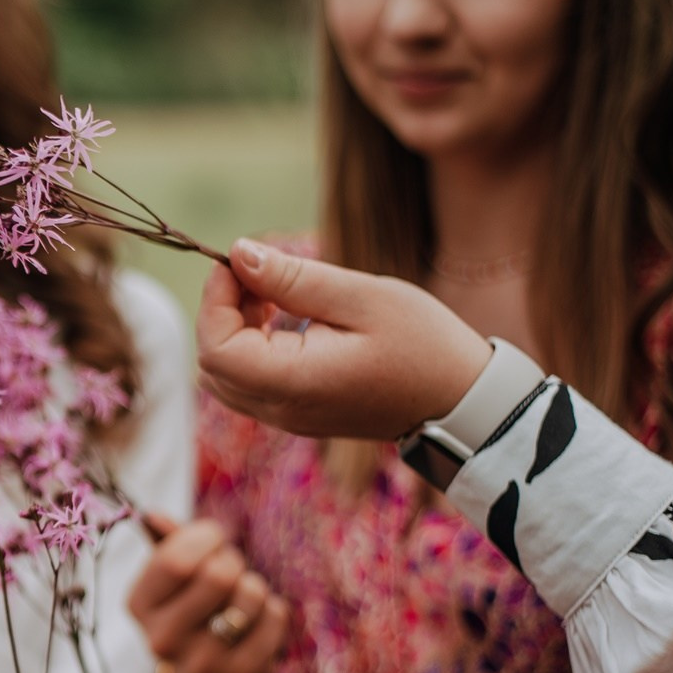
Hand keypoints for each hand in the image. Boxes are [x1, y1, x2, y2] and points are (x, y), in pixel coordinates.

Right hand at [129, 514, 287, 672]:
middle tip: (230, 567)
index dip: (203, 538)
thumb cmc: (191, 607)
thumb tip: (152, 515)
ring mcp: (202, 661)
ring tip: (241, 597)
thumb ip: (164, 542)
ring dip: (253, 584)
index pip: (175, 562)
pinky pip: (276, 615)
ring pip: (250, 593)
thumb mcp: (171, 577)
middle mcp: (162, 639)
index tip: (213, 536)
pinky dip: (273, 609)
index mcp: (138, 606)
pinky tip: (255, 622)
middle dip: (232, 559)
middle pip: (217, 576)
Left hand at [198, 238, 494, 438]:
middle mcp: (280, 410)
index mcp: (294, 384)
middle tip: (261, 272)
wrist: (460, 399)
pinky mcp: (295, 414)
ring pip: (224, 376)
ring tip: (276, 292)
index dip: (215, 299)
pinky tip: (285, 316)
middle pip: (211, 363)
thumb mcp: (362, 298)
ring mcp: (285, 418)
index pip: (215, 348)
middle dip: (222, 310)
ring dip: (235, 328)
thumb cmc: (424, 344)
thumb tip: (238, 254)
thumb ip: (294, 279)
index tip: (240, 260)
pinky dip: (251, 347)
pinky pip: (248, 383)